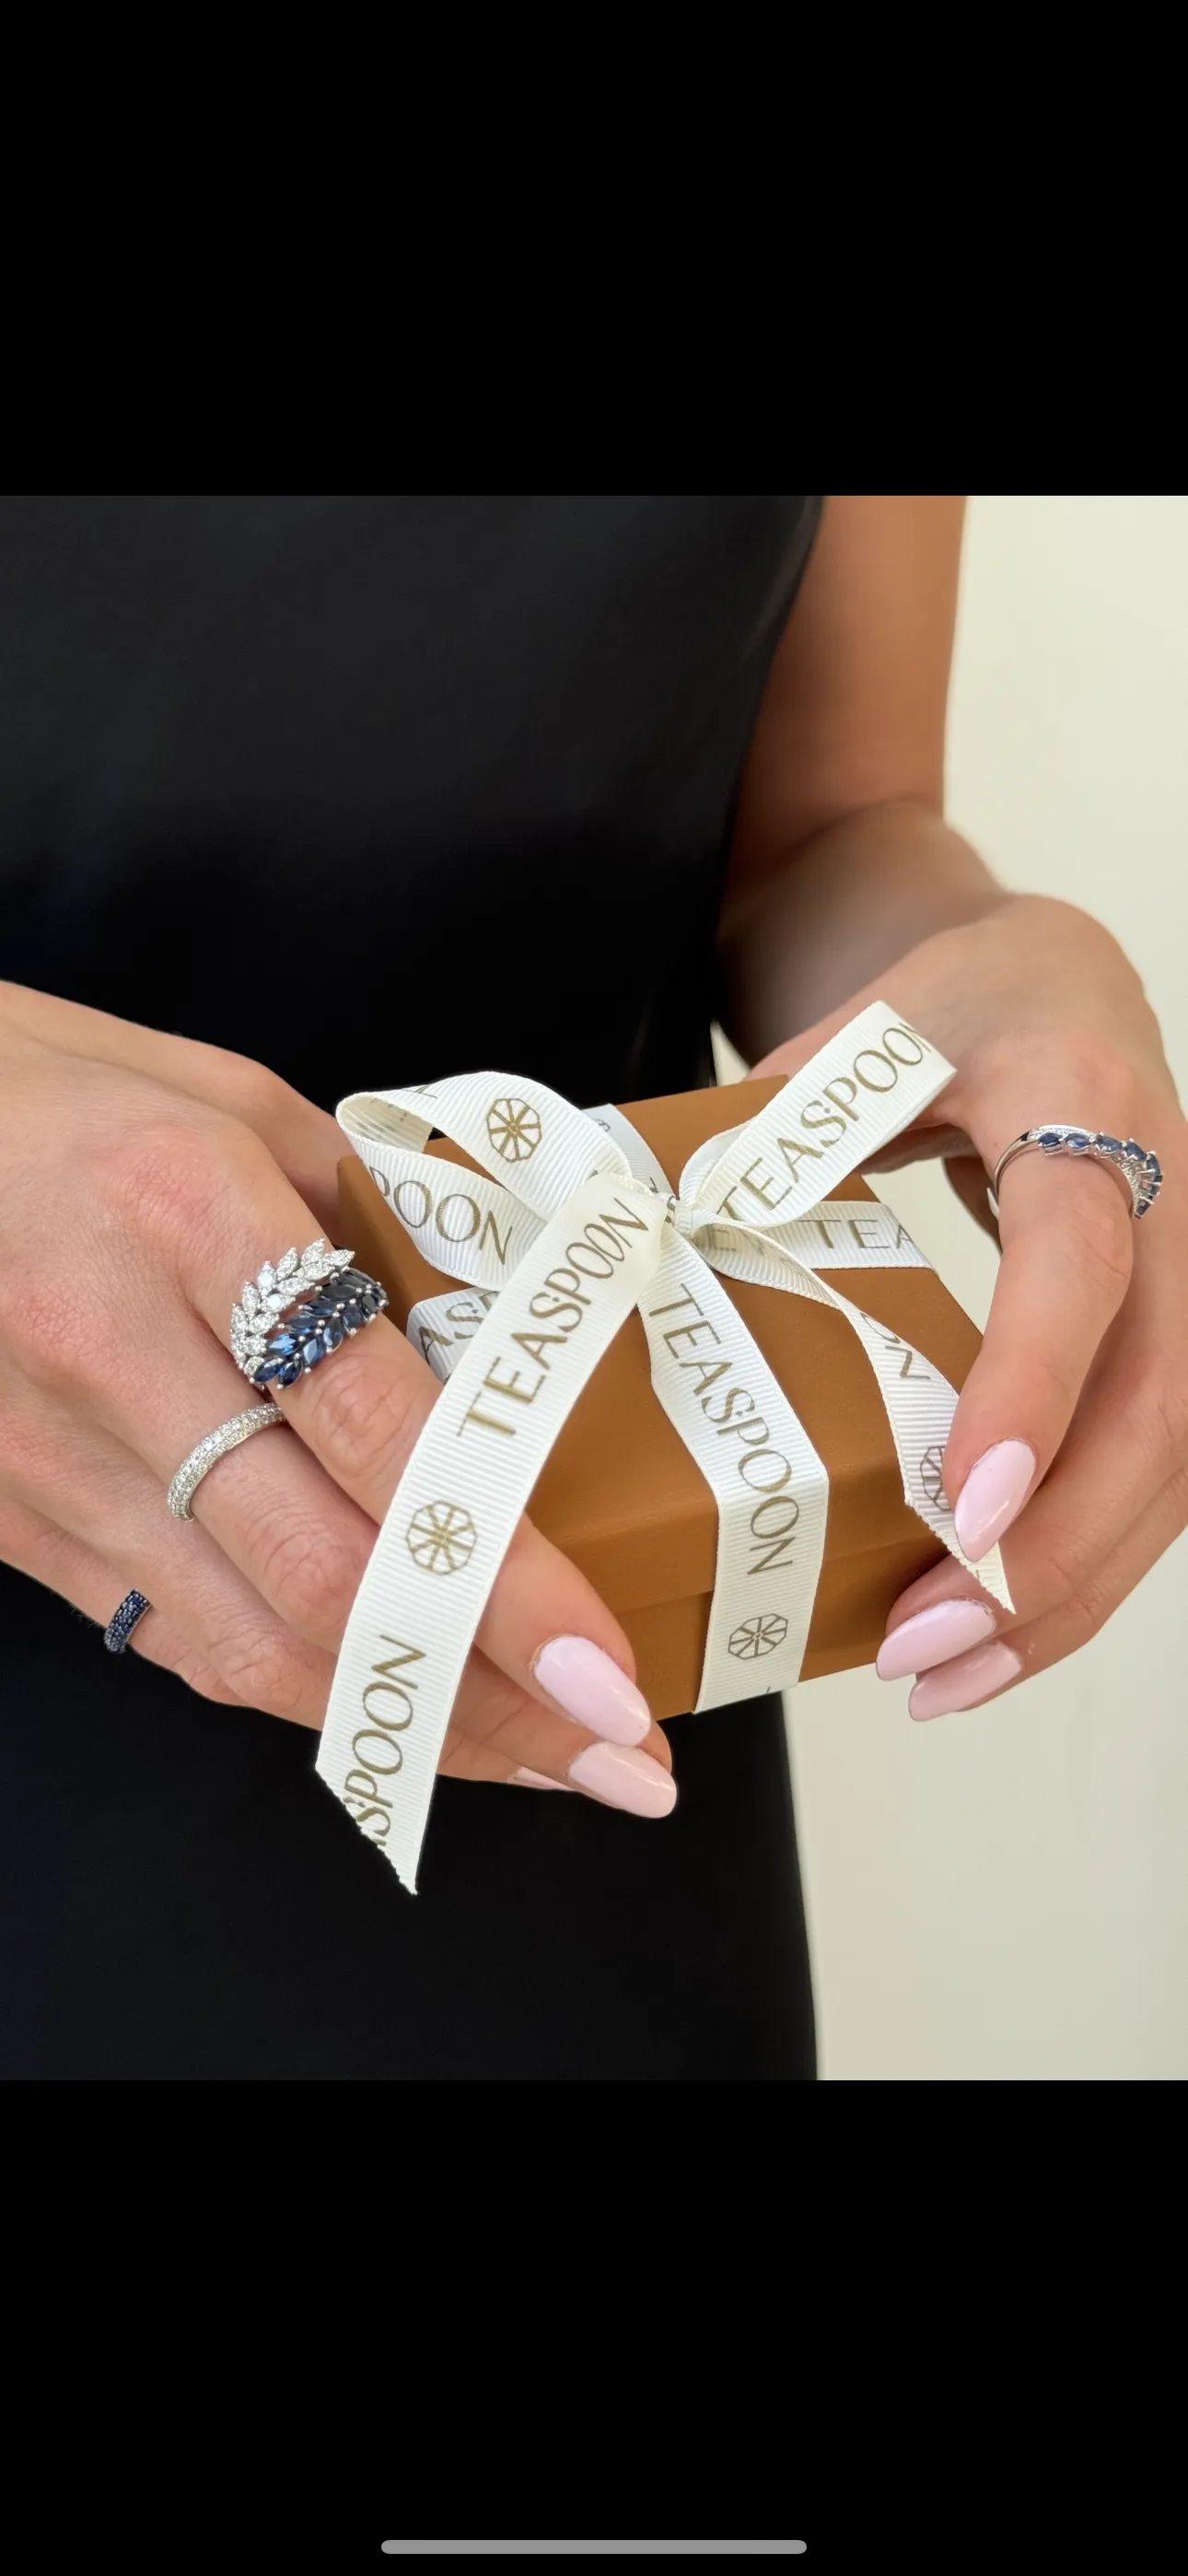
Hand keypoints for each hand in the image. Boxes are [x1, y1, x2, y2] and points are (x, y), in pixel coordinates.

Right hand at [0, 985, 674, 1814]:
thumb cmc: (48, 1092)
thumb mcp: (227, 1097)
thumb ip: (369, 1216)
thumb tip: (496, 1329)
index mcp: (190, 1216)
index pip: (382, 1432)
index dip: (504, 1572)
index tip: (607, 1665)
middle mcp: (112, 1354)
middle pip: (324, 1576)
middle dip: (490, 1693)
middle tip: (619, 1758)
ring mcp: (46, 1456)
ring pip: (248, 1646)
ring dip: (407, 1725)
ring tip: (539, 1761)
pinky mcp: (10, 1519)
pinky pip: (172, 1637)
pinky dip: (298, 1692)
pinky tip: (393, 1714)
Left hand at [750, 896, 1187, 1716]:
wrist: (1058, 979)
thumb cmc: (948, 1006)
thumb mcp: (852, 1034)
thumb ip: (765, 1129)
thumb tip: (636, 1241)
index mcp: (1077, 1098)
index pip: (1076, 1253)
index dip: (1033, 1383)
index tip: (967, 1506)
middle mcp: (1170, 1195)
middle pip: (1158, 1405)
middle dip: (1048, 1551)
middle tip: (921, 1644)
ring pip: (1171, 1464)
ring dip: (1066, 1591)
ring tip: (944, 1678)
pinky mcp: (1171, 1337)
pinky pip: (1154, 1470)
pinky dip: (1078, 1563)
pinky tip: (988, 1631)